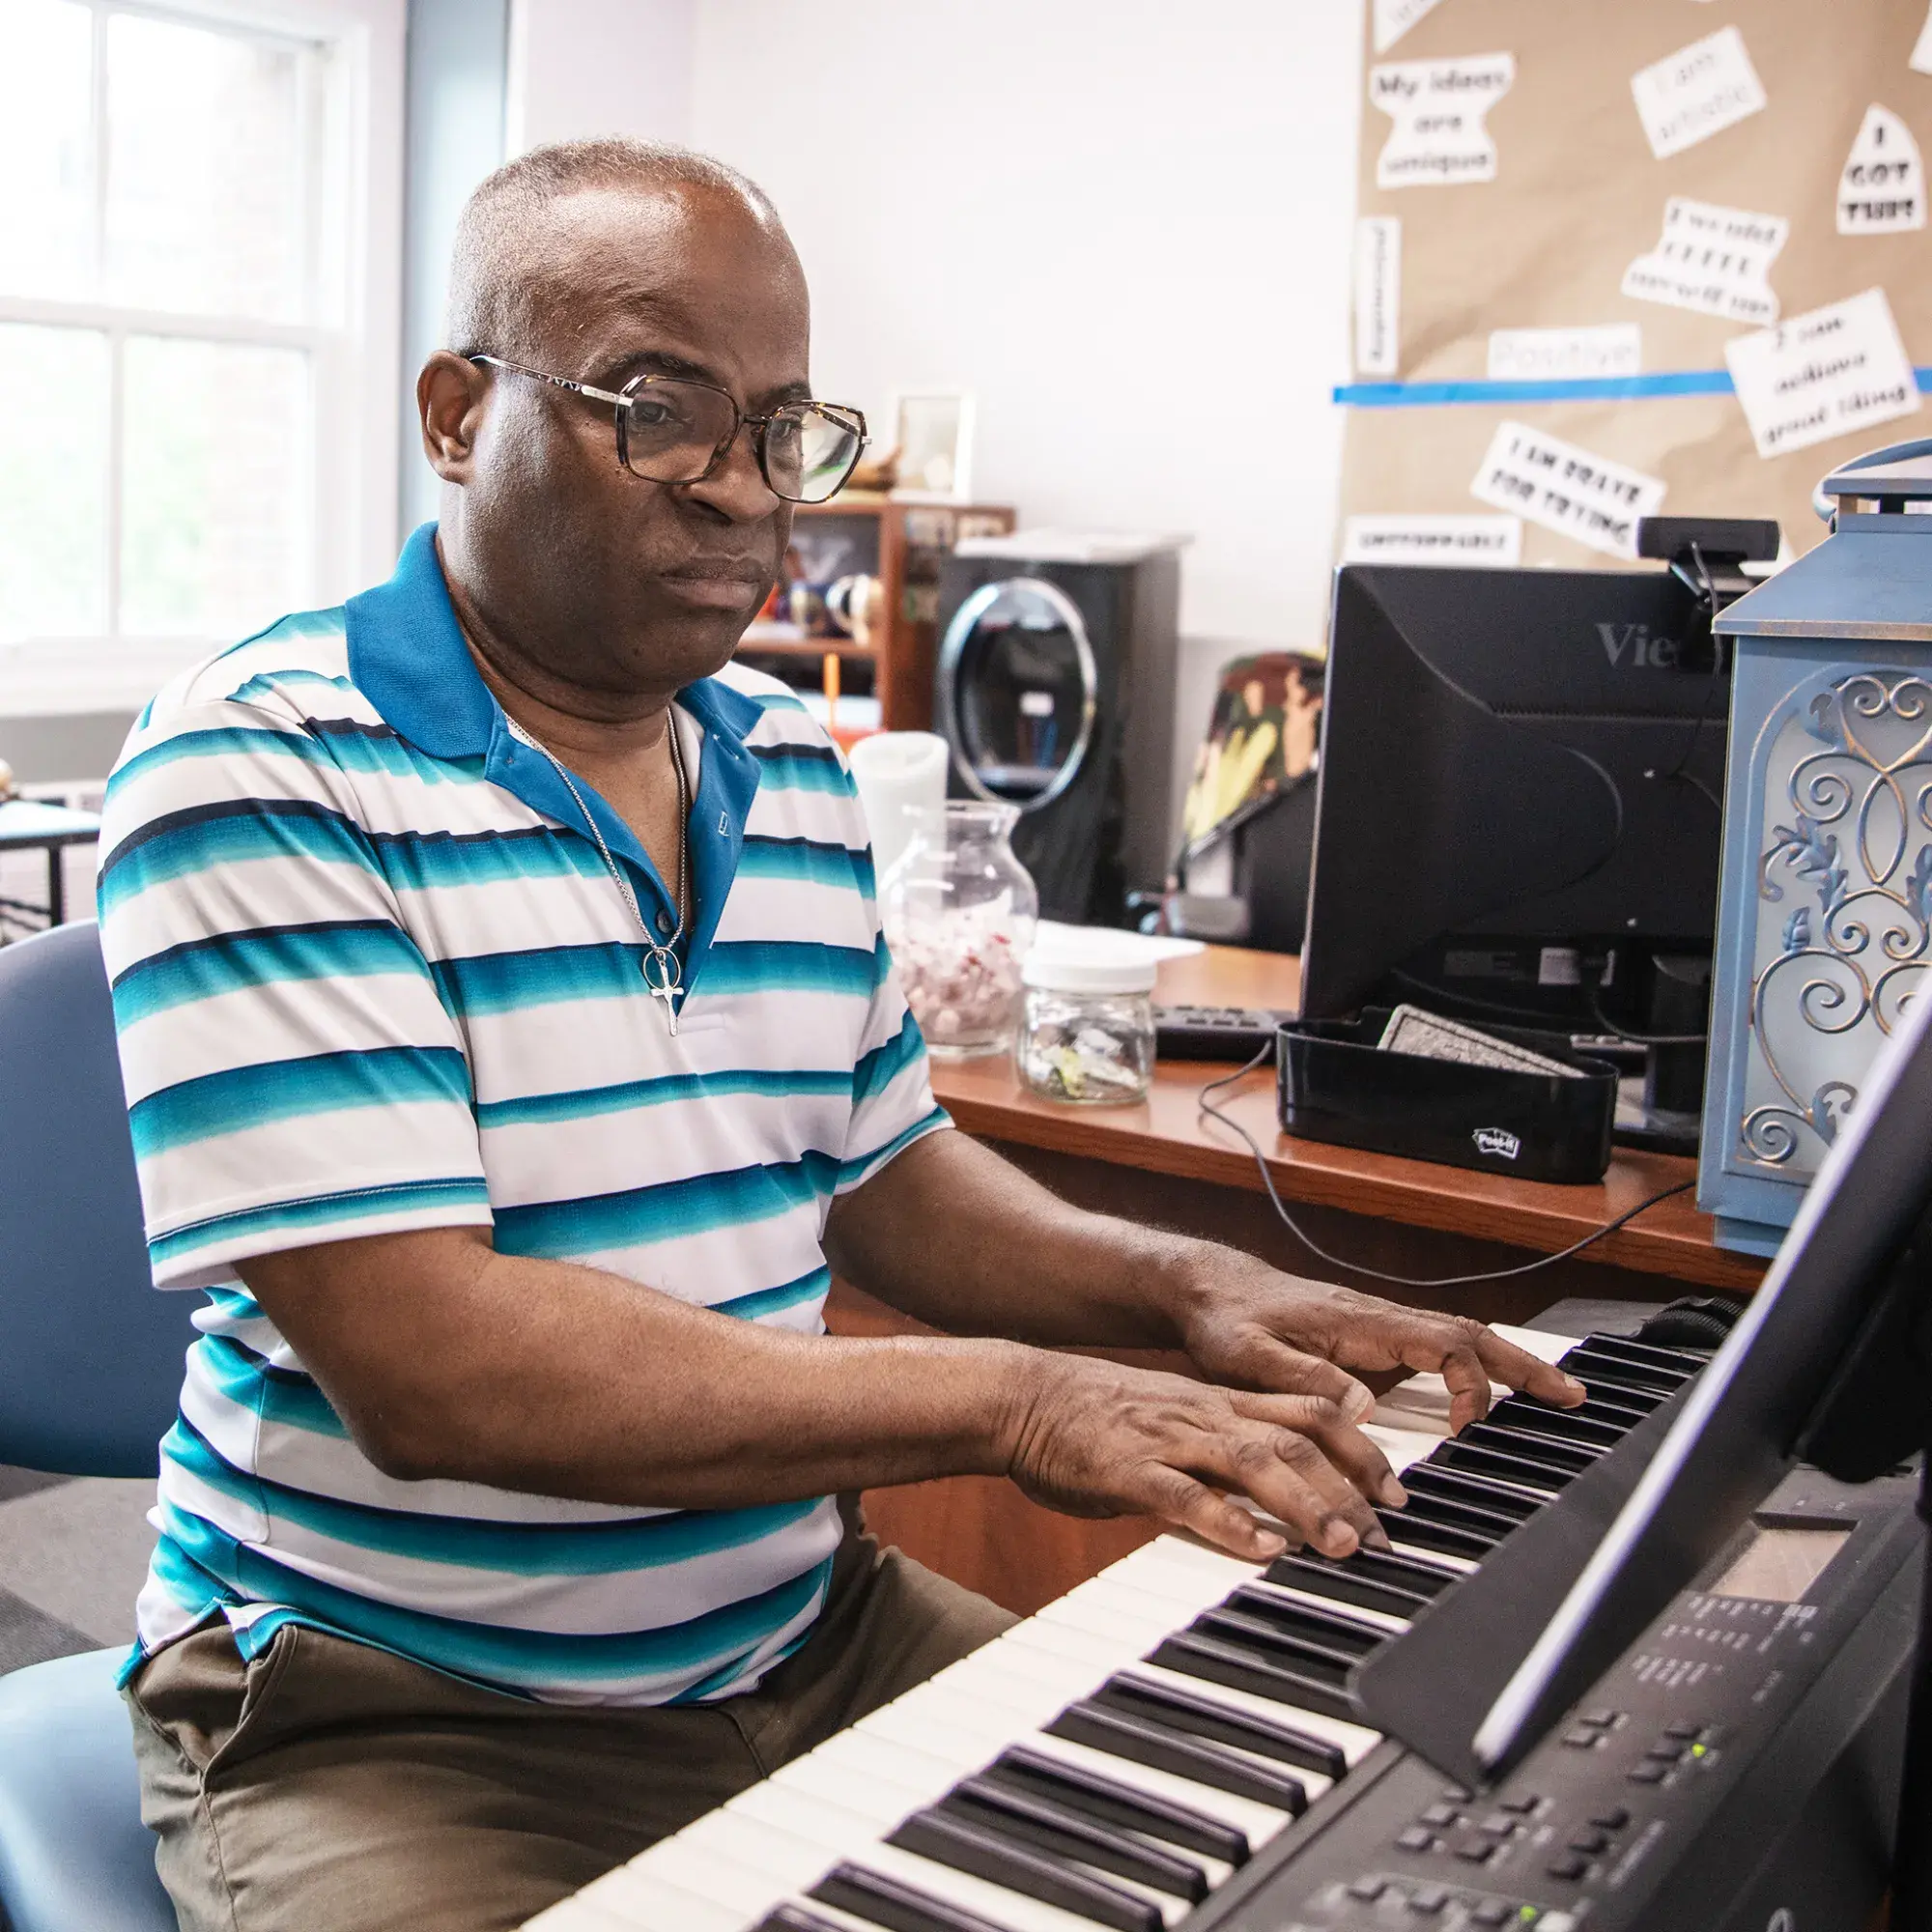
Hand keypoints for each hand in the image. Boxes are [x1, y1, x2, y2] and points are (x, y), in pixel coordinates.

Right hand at [999, 1351, 1408, 1562]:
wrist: (1023, 1396)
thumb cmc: (1094, 1418)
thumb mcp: (1171, 1421)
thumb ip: (1219, 1451)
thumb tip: (1273, 1497)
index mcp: (1219, 1402)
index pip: (1310, 1411)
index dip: (1363, 1448)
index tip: (1398, 1492)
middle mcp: (1206, 1414)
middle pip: (1299, 1439)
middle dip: (1352, 1486)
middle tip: (1387, 1534)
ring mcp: (1170, 1439)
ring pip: (1254, 1462)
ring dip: (1306, 1506)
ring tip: (1342, 1546)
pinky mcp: (1131, 1469)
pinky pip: (1185, 1495)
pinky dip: (1226, 1522)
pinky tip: (1257, 1549)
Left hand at [1173, 1257, 1586, 1433]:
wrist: (1205, 1288)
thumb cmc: (1224, 1321)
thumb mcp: (1250, 1357)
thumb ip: (1305, 1382)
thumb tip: (1366, 1409)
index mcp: (1360, 1320)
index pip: (1441, 1343)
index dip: (1469, 1383)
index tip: (1470, 1427)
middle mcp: (1378, 1317)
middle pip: (1469, 1334)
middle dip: (1524, 1364)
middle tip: (1573, 1397)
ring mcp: (1377, 1324)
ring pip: (1459, 1336)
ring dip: (1508, 1362)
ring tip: (1555, 1394)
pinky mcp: (1369, 1335)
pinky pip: (1437, 1344)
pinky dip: (1475, 1362)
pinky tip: (1489, 1388)